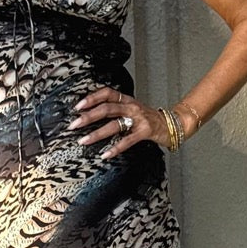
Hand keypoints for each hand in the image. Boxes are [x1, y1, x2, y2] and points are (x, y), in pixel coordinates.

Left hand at [67, 86, 182, 157]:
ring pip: (114, 124)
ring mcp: (139, 119)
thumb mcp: (131, 109)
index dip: (92, 98)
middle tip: (74, 125)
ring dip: (96, 133)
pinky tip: (105, 154)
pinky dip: (115, 148)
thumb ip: (115, 109)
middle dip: (88, 117)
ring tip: (83, 140)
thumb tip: (91, 114)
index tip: (77, 106)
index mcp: (126, 99)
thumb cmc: (148, 118)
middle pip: (106, 108)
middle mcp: (131, 107)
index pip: (107, 93)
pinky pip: (127, 140)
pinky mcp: (145, 132)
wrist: (172, 124)